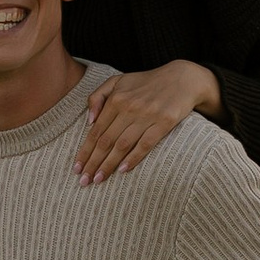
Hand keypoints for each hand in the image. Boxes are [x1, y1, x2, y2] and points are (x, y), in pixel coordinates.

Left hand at [76, 60, 221, 183]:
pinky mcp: (164, 122)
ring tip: (99, 179)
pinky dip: (133, 158)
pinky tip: (123, 170)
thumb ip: (98, 96)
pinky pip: (146, 144)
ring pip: (122, 145)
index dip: (85, 151)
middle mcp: (129, 108)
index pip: (96, 131)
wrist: (182, 79)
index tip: (77, 168)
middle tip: (84, 181)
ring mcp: (147, 116)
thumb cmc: (147, 83)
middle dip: (93, 162)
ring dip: (109, 164)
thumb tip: (89, 120)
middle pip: (106, 141)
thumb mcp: (118, 81)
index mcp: (116, 99)